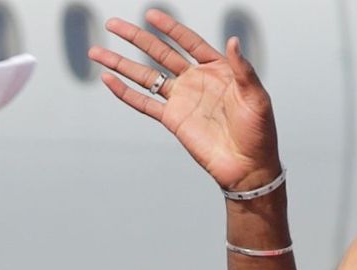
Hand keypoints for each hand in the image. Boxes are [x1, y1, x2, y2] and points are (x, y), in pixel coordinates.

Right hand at [89, 10, 280, 191]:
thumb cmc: (260, 133)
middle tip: (113, 24)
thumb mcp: (257, 97)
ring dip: (121, 63)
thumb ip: (243, 69)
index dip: (170, 28)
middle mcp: (196, 81)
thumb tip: (232, 40)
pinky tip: (108, 80)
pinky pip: (144, 103)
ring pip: (145, 75)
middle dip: (136, 37)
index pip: (189, 42)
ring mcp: (182, 100)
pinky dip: (125, 92)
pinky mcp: (172, 120)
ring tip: (96, 51)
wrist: (249, 167)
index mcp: (217, 70)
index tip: (151, 14)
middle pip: (159, 53)